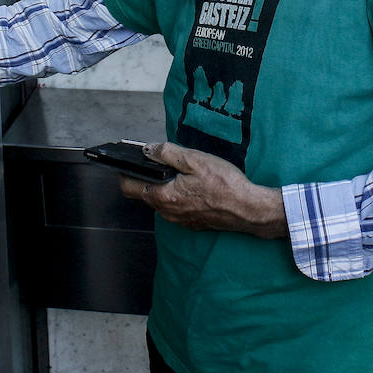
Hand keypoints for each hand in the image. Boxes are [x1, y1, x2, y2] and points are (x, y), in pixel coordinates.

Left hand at [119, 142, 286, 238]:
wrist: (247, 209)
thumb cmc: (224, 184)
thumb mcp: (195, 160)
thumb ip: (167, 153)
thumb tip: (148, 149)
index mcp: (164, 196)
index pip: (129, 187)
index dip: (125, 172)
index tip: (128, 161)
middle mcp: (167, 212)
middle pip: (144, 194)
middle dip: (146, 178)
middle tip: (158, 161)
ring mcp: (179, 220)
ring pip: (161, 201)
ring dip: (163, 187)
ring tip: (179, 172)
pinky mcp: (192, 223)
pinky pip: (176, 208)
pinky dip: (177, 196)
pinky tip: (193, 186)